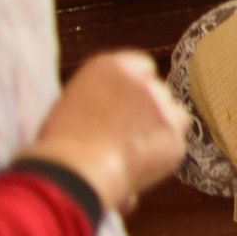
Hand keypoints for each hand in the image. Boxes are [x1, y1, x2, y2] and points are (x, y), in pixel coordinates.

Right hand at [21, 52, 191, 217]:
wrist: (75, 169)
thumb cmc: (61, 144)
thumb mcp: (73, 105)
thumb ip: (102, 99)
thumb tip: (115, 115)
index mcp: (113, 66)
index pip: (141, 67)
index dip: (135, 90)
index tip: (128, 107)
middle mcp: (143, 80)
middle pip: (158, 92)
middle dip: (147, 111)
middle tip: (127, 135)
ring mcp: (162, 105)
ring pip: (173, 115)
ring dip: (160, 129)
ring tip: (131, 152)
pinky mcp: (175, 132)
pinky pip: (175, 142)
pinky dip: (164, 153)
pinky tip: (139, 165)